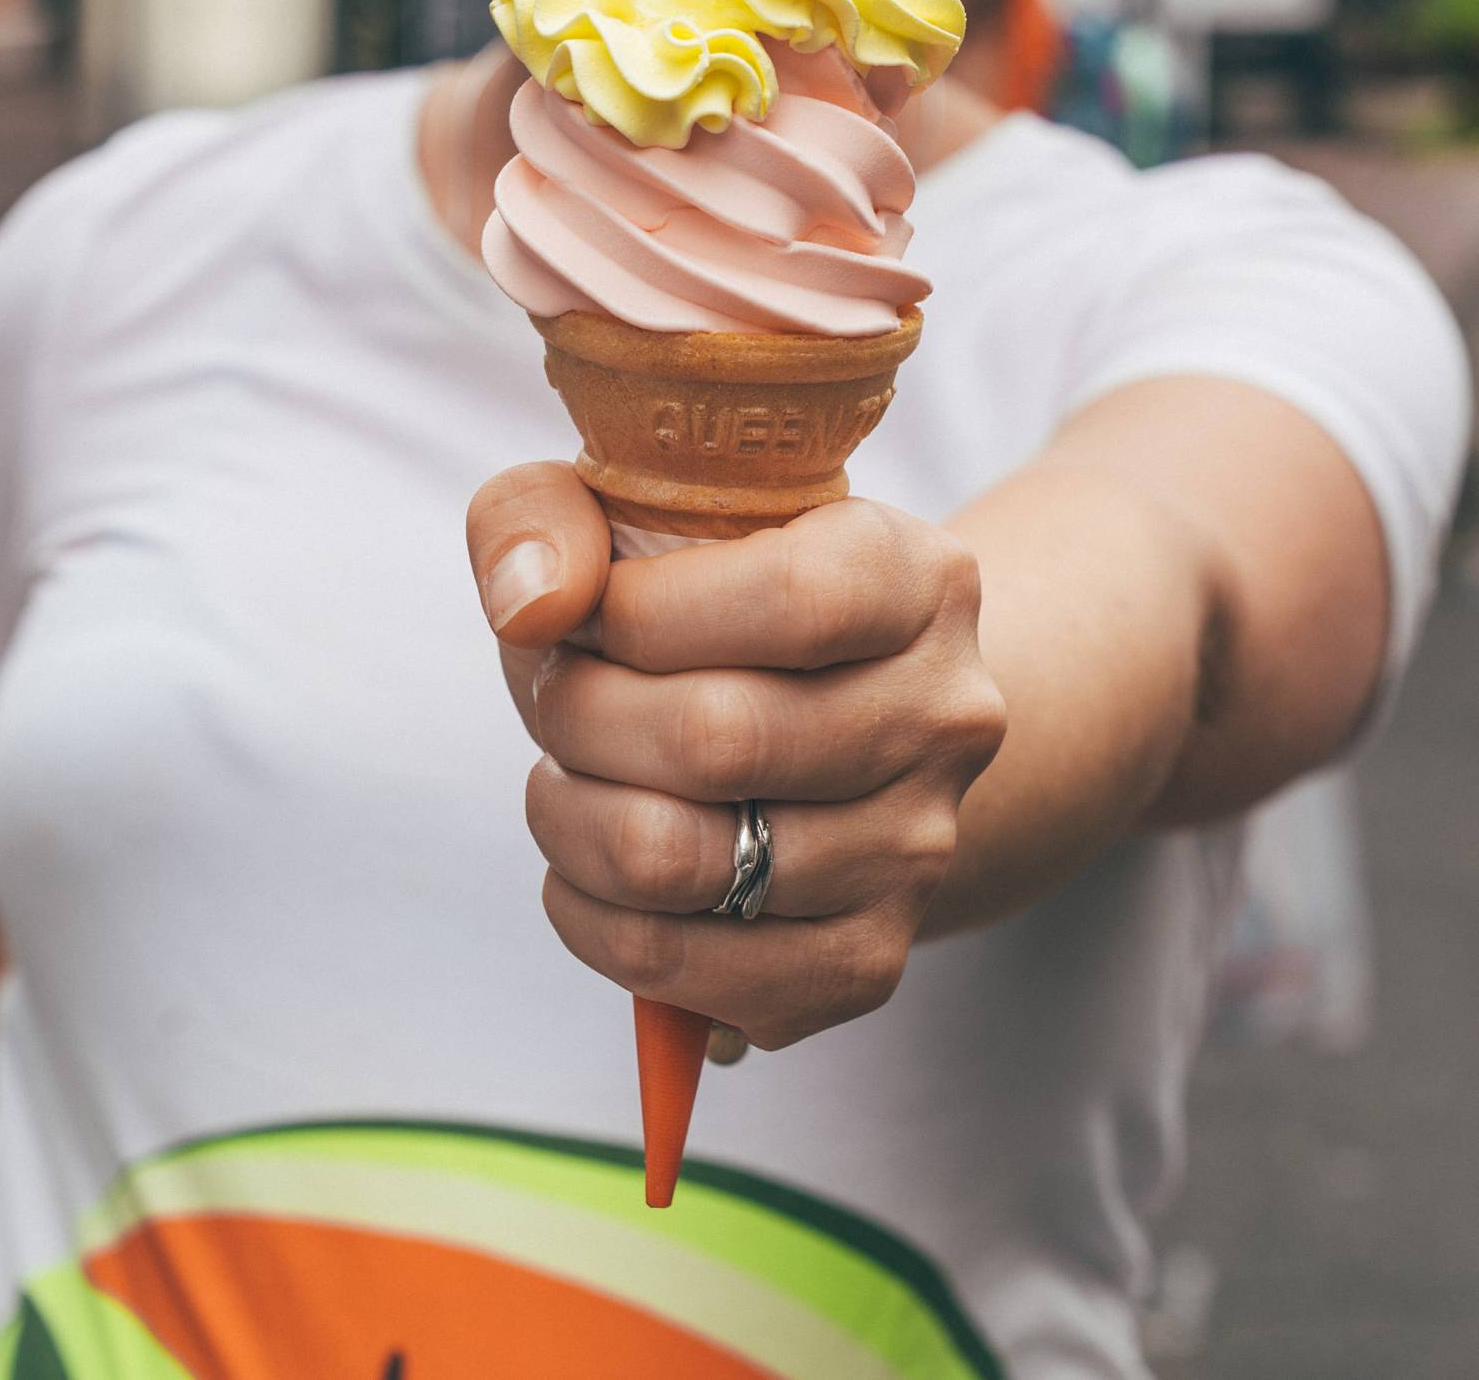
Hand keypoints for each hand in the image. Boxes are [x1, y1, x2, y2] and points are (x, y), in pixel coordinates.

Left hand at [465, 464, 1005, 1050]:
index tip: (587, 614)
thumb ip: (543, 514)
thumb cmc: (694, 602)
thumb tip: (532, 606)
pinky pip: (681, 968)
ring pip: (680, 863)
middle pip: (718, 741)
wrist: (804, 720)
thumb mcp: (619, 510)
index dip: (646, 613)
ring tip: (569, 776)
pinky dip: (591, 919)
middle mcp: (946, 717)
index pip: (794, 601)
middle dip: (582, 717)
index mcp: (921, 579)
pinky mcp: (863, 962)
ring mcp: (917, 852)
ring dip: (570, 819)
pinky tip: (592, 864)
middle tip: (559, 697)